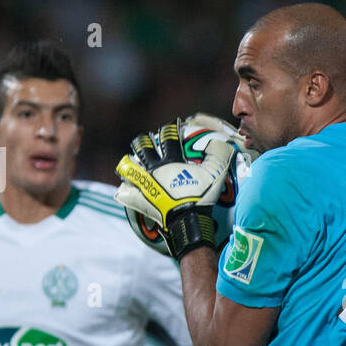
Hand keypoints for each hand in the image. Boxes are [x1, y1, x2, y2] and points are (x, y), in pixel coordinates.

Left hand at [114, 116, 238, 257]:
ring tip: (131, 162)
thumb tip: (220, 141)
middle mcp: (154, 170)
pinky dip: (125, 189)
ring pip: (129, 168)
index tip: (173, 125)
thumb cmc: (200, 197)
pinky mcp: (140, 200)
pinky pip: (125, 192)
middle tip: (147, 140)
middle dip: (143, 141)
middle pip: (143, 148)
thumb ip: (219, 155)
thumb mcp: (215, 174)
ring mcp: (145, 185)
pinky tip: (127, 187)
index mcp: (171, 161)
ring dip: (129, 163)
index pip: (168, 136)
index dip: (170, 128)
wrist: (187, 221)